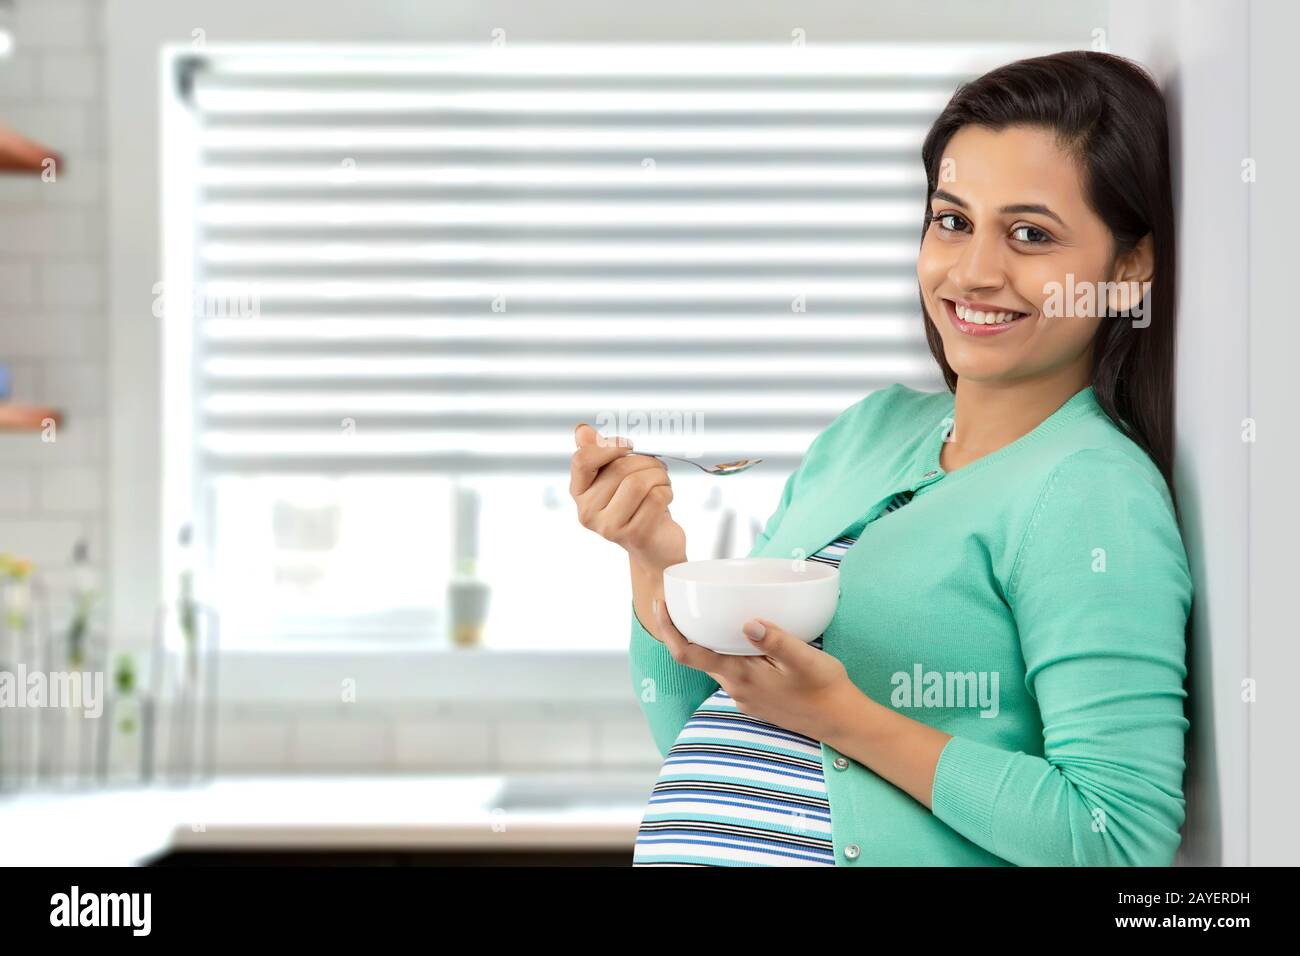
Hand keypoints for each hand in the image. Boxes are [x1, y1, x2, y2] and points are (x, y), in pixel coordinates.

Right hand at [570, 422, 685, 570]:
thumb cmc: (636, 504)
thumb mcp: (616, 477)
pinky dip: (667, 492)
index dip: (608, 446)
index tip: (629, 446)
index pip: (582, 460)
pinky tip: (665, 498)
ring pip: (638, 482)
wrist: (655, 546)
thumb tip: (582, 430)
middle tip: (657, 468)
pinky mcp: (633, 535)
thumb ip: (598, 452)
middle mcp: (587, 512)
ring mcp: (609, 527)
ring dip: (659, 476)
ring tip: (662, 482)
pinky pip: (656, 498)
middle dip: (646, 462)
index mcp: (579, 492)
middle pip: (619, 469)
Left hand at [650, 596, 860, 743]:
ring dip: (711, 642)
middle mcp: (736, 689)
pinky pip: (733, 672)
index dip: (669, 629)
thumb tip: (748, 622)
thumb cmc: (825, 688)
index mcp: (741, 676)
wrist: (841, 721)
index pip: (688, 654)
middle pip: (698, 657)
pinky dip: (730, 654)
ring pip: (717, 664)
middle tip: (684, 600)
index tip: (660, 604)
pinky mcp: (755, 699)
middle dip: (687, 630)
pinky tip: (745, 639)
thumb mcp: (804, 659)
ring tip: (716, 613)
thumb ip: (776, 641)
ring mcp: (745, 697)